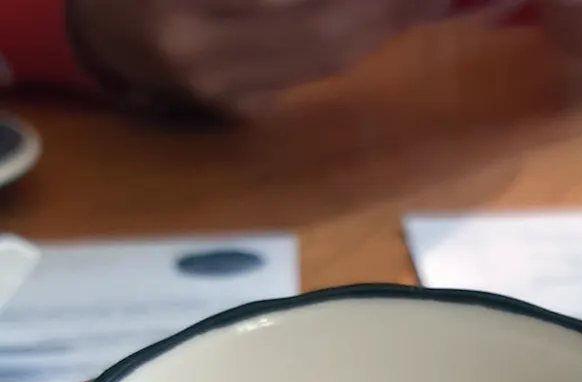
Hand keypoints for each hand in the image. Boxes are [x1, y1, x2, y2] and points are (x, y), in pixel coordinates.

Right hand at [66, 0, 452, 117]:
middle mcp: (200, 51)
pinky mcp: (230, 111)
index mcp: (186, 3)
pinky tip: (378, 25)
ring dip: (380, 28)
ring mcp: (217, 90)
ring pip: (321, 61)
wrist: (93, 22)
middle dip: (386, 11)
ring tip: (429, 6)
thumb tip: (349, 2)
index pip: (295, 1)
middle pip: (322, 32)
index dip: (366, 1)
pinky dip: (347, 47)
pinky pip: (304, 77)